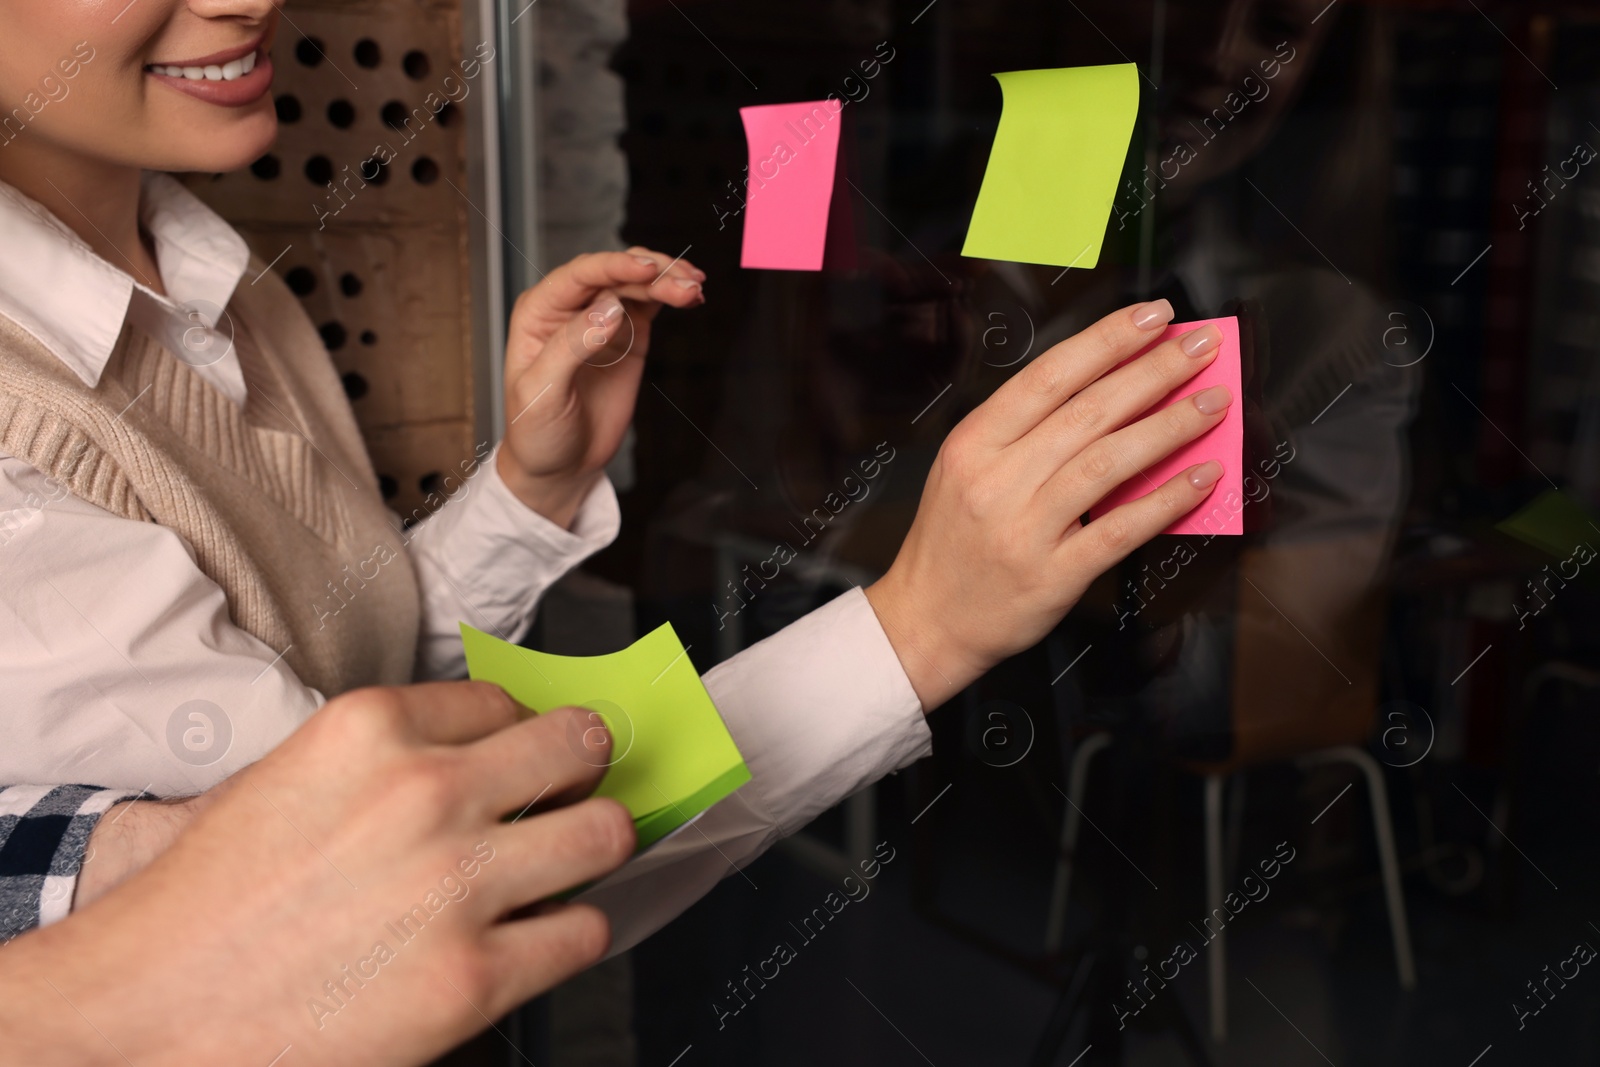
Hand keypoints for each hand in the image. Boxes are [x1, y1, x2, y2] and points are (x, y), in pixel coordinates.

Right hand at [0, 683, 631, 1066]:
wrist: (139, 1014)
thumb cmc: (202, 905)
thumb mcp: (289, 778)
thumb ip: (386, 758)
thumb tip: (479, 756)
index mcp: (371, 728)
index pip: (505, 702)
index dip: (520, 737)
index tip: (525, 760)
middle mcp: (425, 791)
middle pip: (578, 748)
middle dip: (581, 773)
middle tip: (572, 796)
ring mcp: (457, 884)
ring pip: (606, 835)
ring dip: (591, 851)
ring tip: (563, 868)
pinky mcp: (473, 976)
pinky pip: (586, 933)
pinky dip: (570, 934)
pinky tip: (535, 938)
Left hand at [497, 247, 705, 526]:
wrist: (558, 467)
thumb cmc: (535, 432)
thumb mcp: (543, 393)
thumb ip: (571, 346)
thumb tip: (609, 309)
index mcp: (539, 312)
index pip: (580, 275)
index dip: (615, 265)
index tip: (647, 269)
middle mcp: (569, 308)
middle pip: (614, 273)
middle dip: (652, 272)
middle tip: (685, 284)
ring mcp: (601, 320)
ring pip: (636, 283)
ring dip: (667, 279)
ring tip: (694, 288)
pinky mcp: (627, 337)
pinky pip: (651, 304)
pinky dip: (671, 296)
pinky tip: (691, 295)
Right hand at [864, 299, 1233, 710]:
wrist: (925, 620)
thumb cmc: (952, 543)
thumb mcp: (967, 470)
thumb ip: (1026, 434)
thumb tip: (1111, 391)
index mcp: (974, 443)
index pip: (1050, 376)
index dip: (1107, 341)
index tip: (1152, 317)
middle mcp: (996, 480)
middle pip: (1088, 411)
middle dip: (1154, 371)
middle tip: (1200, 346)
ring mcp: (1024, 529)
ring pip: (1108, 462)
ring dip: (1170, 426)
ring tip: (1213, 402)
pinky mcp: (1052, 575)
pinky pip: (1120, 529)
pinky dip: (1166, 499)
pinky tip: (1201, 477)